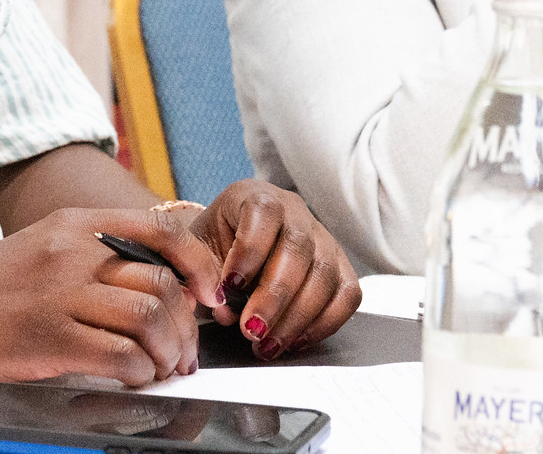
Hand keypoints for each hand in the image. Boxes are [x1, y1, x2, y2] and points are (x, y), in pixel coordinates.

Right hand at [0, 205, 224, 387]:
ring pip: (148, 317)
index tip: (209, 295)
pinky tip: (133, 377)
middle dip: (185, 324)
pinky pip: (119, 355)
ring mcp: (58, 293)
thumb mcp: (40, 249)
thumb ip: (93, 252)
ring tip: (161, 368)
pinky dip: (139, 372)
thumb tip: (159, 277)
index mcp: (72, 223)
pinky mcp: (47, 338)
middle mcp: (70, 251)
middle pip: (161, 281)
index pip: (160, 230)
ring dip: (166, 351)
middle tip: (183, 351)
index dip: (197, 265)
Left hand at [187, 180, 360, 359]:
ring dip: (297, 317)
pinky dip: (324, 323)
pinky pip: (347, 294)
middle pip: (298, 248)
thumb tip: (222, 307)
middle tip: (251, 331)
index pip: (263, 211)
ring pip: (325, 274)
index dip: (249, 250)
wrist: (231, 245)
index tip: (229, 286)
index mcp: (253, 196)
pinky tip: (295, 340)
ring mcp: (322, 237)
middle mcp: (294, 211)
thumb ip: (199, 273)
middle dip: (275, 296)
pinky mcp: (340, 266)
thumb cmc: (212, 246)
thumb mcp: (194, 249)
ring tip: (268, 346)